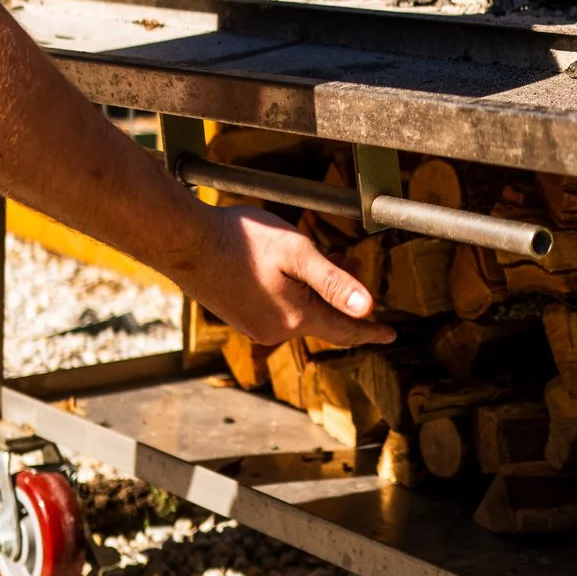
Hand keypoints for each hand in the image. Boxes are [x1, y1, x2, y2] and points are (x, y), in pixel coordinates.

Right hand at [179, 206, 395, 347]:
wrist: (186, 243)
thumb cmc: (241, 241)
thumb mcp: (297, 252)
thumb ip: (335, 282)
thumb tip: (368, 307)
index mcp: (295, 318)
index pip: (345, 330)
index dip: (370, 330)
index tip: (390, 335)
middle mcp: (275, 331)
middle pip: (322, 317)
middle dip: (341, 295)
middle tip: (350, 257)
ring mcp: (253, 325)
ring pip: (299, 312)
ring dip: (316, 290)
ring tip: (323, 255)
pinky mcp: (238, 316)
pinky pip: (278, 310)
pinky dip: (294, 293)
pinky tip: (287, 268)